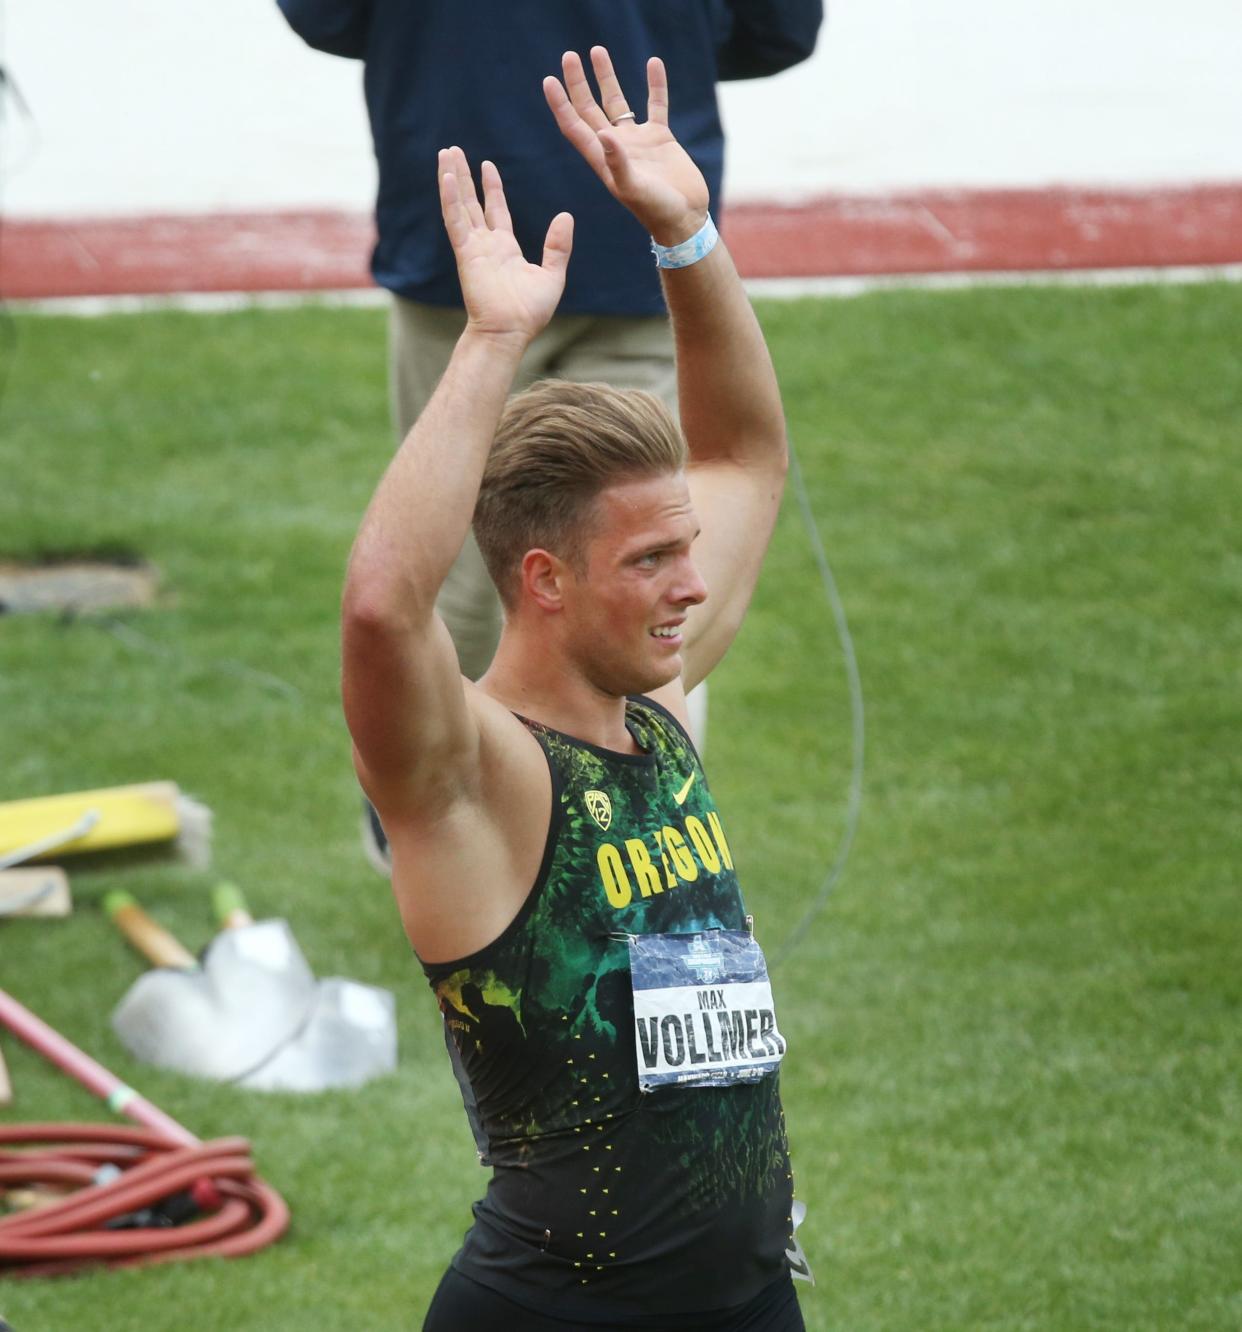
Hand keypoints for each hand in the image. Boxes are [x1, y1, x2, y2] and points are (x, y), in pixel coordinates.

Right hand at [438, 146, 572, 342]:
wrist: (511, 331)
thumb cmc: (530, 313)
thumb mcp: (552, 275)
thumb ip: (558, 246)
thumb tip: (566, 216)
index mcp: (505, 249)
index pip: (496, 211)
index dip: (491, 188)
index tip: (486, 166)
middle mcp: (486, 245)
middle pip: (472, 202)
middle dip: (464, 176)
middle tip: (454, 151)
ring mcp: (474, 248)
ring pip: (460, 205)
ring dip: (452, 179)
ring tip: (446, 153)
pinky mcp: (466, 254)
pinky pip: (455, 221)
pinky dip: (450, 198)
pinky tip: (446, 176)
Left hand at [544, 48, 710, 246]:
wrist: (685, 220)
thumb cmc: (657, 211)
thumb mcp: (635, 190)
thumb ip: (618, 163)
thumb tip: (603, 133)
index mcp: (602, 160)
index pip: (575, 126)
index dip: (561, 105)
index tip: (549, 80)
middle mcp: (615, 147)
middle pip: (590, 109)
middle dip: (578, 83)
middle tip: (568, 56)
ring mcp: (637, 141)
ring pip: (617, 102)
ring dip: (607, 77)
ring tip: (597, 51)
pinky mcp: (660, 138)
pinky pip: (655, 105)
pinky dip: (655, 85)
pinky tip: (653, 63)